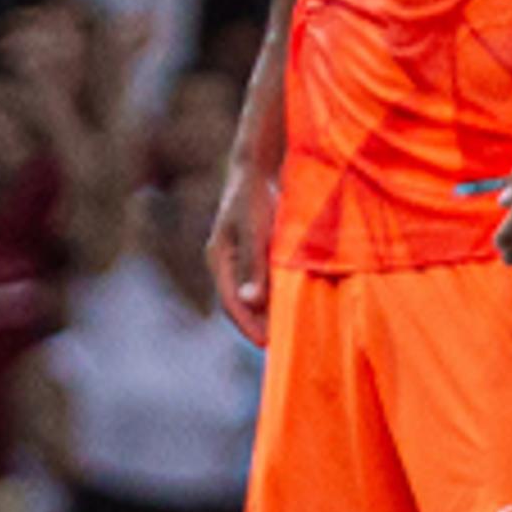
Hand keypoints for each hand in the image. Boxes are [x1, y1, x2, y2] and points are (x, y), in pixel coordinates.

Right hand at [207, 162, 275, 345]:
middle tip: (280, 345)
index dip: (248, 326)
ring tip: (289, 328)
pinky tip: (292, 300)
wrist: (258, 166)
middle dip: (258, 324)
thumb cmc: (255, 196)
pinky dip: (274, 294)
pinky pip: (262, 280)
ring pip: (251, 293)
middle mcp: (225, 261)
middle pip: (240, 302)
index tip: (267, 345)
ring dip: (267, 311)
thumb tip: (252, 303)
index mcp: (218, 259)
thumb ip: (255, 266)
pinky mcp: (254, 249)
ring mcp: (238, 256)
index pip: (231, 303)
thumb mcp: (255, 230)